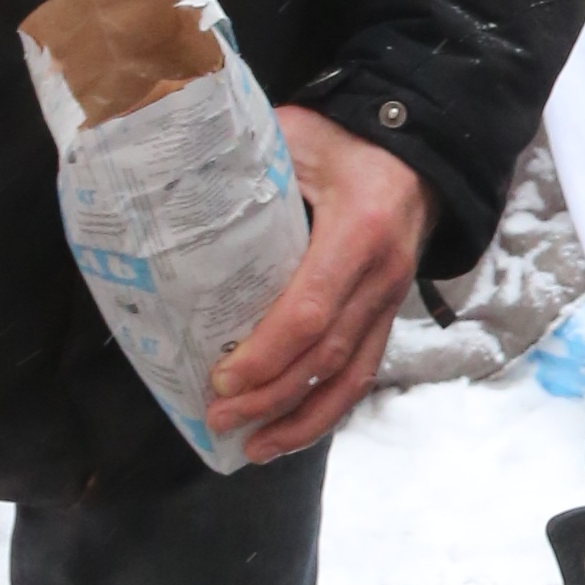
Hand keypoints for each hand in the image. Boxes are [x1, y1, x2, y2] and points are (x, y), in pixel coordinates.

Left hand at [206, 109, 434, 460]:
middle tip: (219, 419)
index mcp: (358, 230)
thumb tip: (167, 188)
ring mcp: (391, 301)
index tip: (221, 380)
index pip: (311, 309)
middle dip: (271, 397)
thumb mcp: (296, 137)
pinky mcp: (389, 315)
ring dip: (302, 421)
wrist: (418, 149)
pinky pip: (362, 373)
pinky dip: (327, 410)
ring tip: (254, 448)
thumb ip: (242, 163)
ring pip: (351, 378)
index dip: (266, 354)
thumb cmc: (347, 141)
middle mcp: (382, 276)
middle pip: (326, 356)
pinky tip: (291, 431)